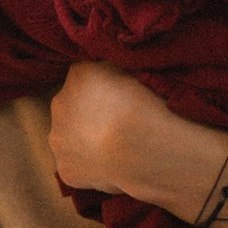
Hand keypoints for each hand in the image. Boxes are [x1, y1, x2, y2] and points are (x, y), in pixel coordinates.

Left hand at [47, 63, 227, 227]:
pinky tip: (117, 169)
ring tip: (128, 148)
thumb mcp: (155, 70)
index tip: (132, 96)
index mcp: (83, 70)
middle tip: (131, 123)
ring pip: (74, 134)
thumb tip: (141, 58)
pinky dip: (93, 167)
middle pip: (77, 102)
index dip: (112, 85)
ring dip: (92, 139)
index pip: (91, 71)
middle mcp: (61, 100)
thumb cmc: (169, 105)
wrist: (160, 153)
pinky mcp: (66, 169)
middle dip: (97, 111)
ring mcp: (59, 137)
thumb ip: (139, 63)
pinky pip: (78, 164)